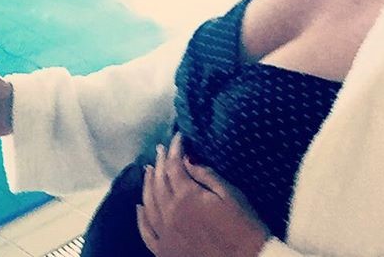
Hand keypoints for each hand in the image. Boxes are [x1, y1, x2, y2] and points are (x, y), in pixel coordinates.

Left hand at [136, 133, 268, 256]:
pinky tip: (139, 207)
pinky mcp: (165, 252)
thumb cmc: (244, 226)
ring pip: (149, 203)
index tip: (178, 137)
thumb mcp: (230, 194)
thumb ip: (205, 174)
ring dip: (147, 184)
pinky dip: (141, 218)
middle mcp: (170, 214)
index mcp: (187, 197)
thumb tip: (187, 159)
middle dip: (160, 162)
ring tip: (148, 170)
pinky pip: (147, 233)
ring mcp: (165, 234)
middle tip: (161, 149)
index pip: (174, 166)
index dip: (175, 148)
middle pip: (158, 182)